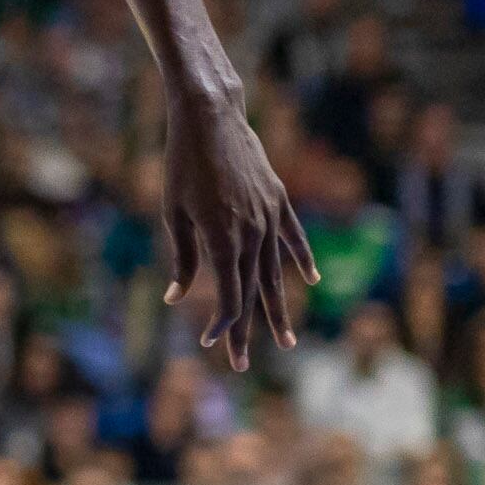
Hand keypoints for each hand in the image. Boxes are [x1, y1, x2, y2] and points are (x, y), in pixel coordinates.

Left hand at [160, 94, 316, 370]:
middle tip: (242, 365)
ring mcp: (270, 217)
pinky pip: (294, 238)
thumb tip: (177, 297)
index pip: (229, 296)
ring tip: (286, 340)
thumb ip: (182, 258)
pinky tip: (312, 281)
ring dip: (279, 308)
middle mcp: (252, 234)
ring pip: (276, 273)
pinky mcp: (278, 201)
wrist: (210, 119)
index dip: (222, 324)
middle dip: (248, 331)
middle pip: (253, 293)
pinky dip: (302, 260)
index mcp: (223, 240)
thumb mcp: (173, 213)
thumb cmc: (181, 165)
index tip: (210, 344)